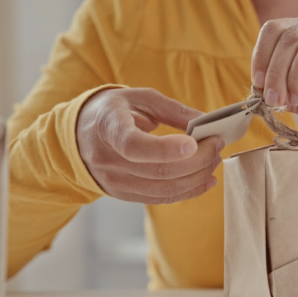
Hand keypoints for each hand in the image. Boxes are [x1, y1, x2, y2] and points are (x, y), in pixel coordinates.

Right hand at [77, 88, 223, 204]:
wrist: (80, 134)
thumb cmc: (115, 110)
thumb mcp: (140, 98)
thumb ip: (174, 110)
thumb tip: (208, 122)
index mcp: (108, 127)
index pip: (134, 146)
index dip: (166, 149)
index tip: (194, 143)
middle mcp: (107, 159)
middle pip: (159, 171)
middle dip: (198, 160)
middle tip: (218, 144)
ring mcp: (114, 182)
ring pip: (165, 189)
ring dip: (198, 177)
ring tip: (215, 159)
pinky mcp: (123, 194)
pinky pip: (162, 198)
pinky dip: (189, 191)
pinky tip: (206, 180)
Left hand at [251, 10, 297, 126]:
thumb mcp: (296, 90)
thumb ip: (277, 88)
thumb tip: (258, 92)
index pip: (274, 29)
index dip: (262, 55)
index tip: (258, 83)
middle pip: (290, 39)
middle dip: (277, 73)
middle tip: (274, 101)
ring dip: (297, 79)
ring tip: (296, 102)